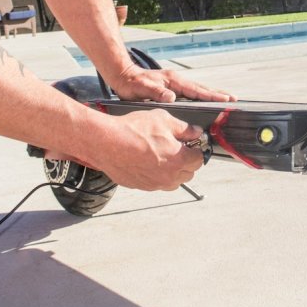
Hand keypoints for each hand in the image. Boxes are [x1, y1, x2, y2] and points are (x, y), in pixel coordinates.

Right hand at [49, 108, 204, 190]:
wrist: (106, 143)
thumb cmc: (133, 131)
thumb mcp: (163, 120)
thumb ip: (184, 128)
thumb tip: (195, 132)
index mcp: (179, 160)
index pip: (199, 160)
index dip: (196, 150)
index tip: (191, 144)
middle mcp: (169, 176)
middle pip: (188, 173)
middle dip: (186, 161)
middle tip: (177, 148)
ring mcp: (155, 184)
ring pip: (173, 181)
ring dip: (173, 171)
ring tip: (163, 155)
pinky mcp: (141, 186)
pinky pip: (156, 183)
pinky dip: (157, 175)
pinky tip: (148, 161)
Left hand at [109, 64, 234, 102]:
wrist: (123, 76)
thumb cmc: (132, 84)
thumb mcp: (142, 89)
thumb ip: (157, 93)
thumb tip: (172, 98)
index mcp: (174, 81)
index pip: (197, 90)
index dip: (212, 96)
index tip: (226, 99)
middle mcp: (177, 80)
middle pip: (202, 88)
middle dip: (218, 94)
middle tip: (233, 100)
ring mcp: (176, 83)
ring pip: (198, 89)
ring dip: (211, 94)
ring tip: (225, 100)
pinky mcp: (173, 87)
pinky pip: (191, 92)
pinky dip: (202, 95)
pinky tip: (205, 101)